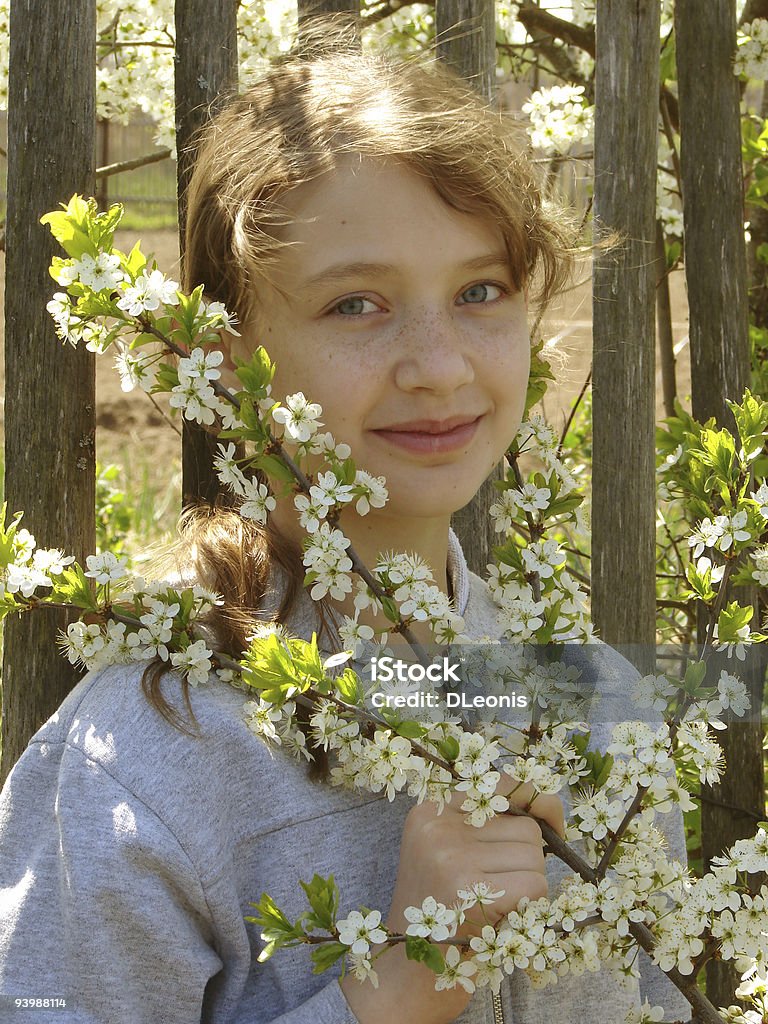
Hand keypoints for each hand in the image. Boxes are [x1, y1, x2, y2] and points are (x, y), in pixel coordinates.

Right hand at [340, 778, 564, 1023]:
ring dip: (529, 886)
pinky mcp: (467, 888)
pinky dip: (530, 908)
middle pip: (526, 829)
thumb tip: (548, 811)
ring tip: (494, 905)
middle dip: (528, 861)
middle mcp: (438, 825)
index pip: (501, 784)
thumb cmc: (440, 913)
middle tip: (498, 889)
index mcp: (431, 811)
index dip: (536, 800)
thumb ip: (486, 826)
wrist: (405, 975)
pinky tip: (499, 918)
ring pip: (534, 858)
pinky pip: (534, 886)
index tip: (554, 823)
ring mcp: (451, 854)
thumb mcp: (447, 853)